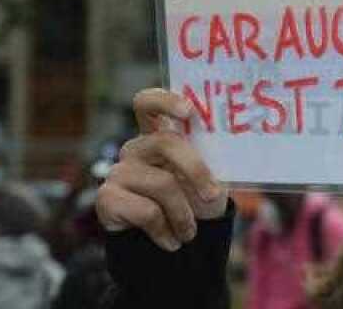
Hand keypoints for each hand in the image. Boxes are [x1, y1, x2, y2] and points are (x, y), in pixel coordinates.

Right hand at [95, 88, 228, 249]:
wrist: (174, 242)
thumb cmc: (194, 201)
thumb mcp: (210, 176)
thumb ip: (212, 157)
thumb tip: (235, 144)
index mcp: (158, 134)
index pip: (148, 103)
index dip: (165, 101)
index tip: (188, 111)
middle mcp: (136, 148)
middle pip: (166, 143)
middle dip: (196, 170)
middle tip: (212, 196)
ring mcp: (118, 171)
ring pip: (162, 184)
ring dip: (185, 215)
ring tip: (190, 232)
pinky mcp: (107, 198)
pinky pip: (146, 212)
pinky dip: (166, 231)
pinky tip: (171, 240)